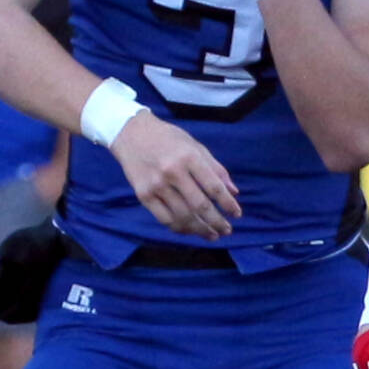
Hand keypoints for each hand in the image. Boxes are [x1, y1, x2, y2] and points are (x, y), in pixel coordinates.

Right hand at [110, 111, 241, 239]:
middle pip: (200, 206)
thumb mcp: (195, 146)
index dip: (228, 204)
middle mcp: (173, 172)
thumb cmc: (168, 139)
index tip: (237, 214)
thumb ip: (216, 168)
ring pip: (183, 216)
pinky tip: (190, 230)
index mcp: (190, 157)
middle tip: (227, 230)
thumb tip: (234, 192)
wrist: (131, 133)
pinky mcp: (143, 195)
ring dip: (200, 230)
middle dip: (217, 222)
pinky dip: (180, 228)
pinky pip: (165, 219)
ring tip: (212, 235)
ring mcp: (156, 185)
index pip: (214, 187)